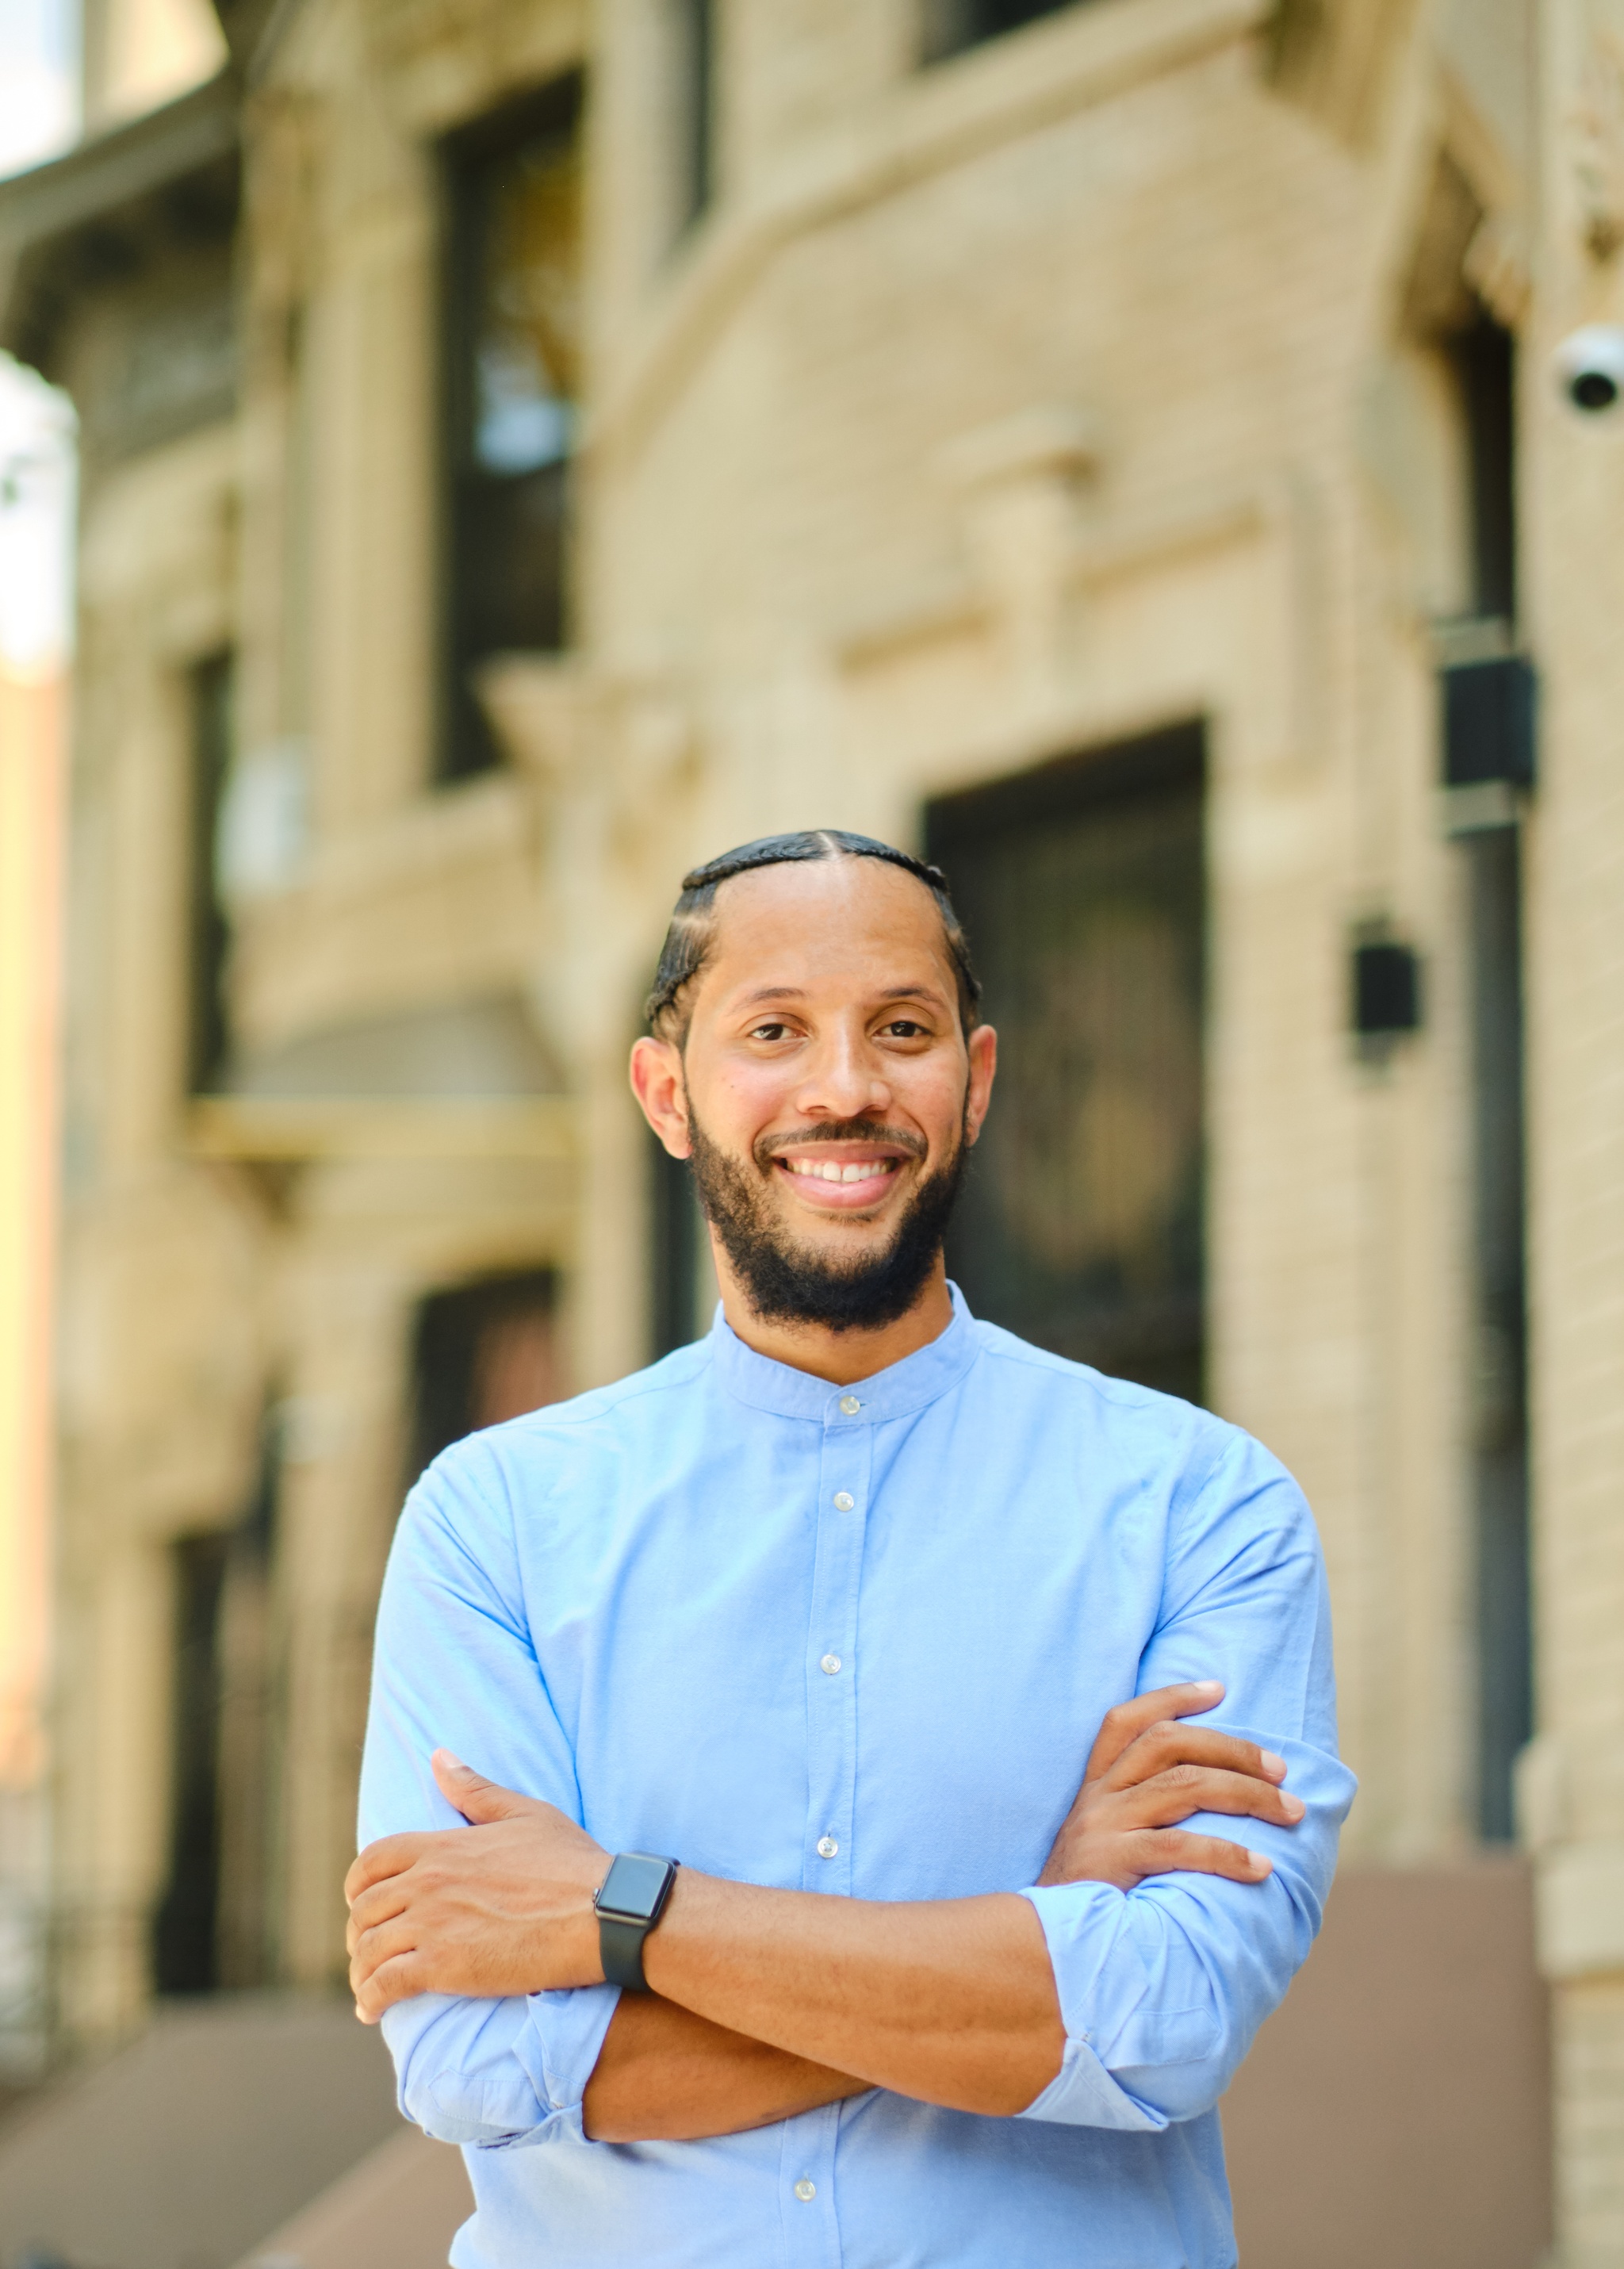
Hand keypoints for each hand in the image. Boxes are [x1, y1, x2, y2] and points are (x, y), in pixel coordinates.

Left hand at [345, 1751, 608, 2021]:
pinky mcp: (443, 1967)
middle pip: (365, 1909)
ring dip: (361, 1971)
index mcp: (443, 1846)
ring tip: (367, 1988)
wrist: (602, 1912)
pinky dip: (371, 1999)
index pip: (373, 1860)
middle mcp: (428, 1882)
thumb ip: (475, 1789)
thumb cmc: (571, 1863)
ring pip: (369, 1950)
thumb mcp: (525, 1813)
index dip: (358, 1884)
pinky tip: (372, 2011)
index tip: (362, 1903)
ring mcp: (432, 1925)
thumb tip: (439, 1757)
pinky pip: (385, 1985)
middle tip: (368, 1951)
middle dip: (359, 1932)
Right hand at [1037, 1681, 1302, 1890]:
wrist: (1037, 1950)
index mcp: (1095, 1788)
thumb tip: (1214, 1806)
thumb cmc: (1087, 1901)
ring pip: (1184, 1785)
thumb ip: (1140, 1821)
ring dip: (1246, 1793)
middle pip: (1168, 1743)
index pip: (1127, 1722)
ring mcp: (1102, 1826)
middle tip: (1281, 1769)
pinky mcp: (1112, 1863)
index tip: (1218, 1688)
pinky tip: (1261, 1867)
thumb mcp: (1103, 1846)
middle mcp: (1097, 1797)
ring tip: (1290, 1811)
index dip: (1171, 1697)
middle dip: (1232, 1748)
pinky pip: (1179, 1847)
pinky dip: (1227, 1853)